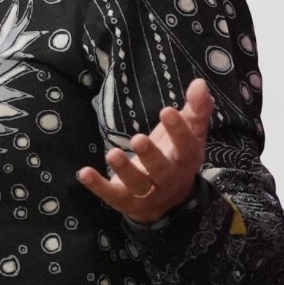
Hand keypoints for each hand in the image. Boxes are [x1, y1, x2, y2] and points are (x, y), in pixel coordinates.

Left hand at [77, 79, 212, 224]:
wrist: (168, 201)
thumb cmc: (177, 156)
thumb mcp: (191, 133)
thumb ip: (197, 108)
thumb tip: (199, 83)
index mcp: (187, 160)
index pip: (186, 147)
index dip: (178, 131)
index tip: (166, 111)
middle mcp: (169, 179)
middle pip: (162, 170)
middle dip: (150, 156)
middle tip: (138, 139)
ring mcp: (147, 193)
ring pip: (137, 184)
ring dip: (124, 170)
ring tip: (112, 153)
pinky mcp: (126, 201)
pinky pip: (112, 195)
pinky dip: (98, 186)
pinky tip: (84, 172)